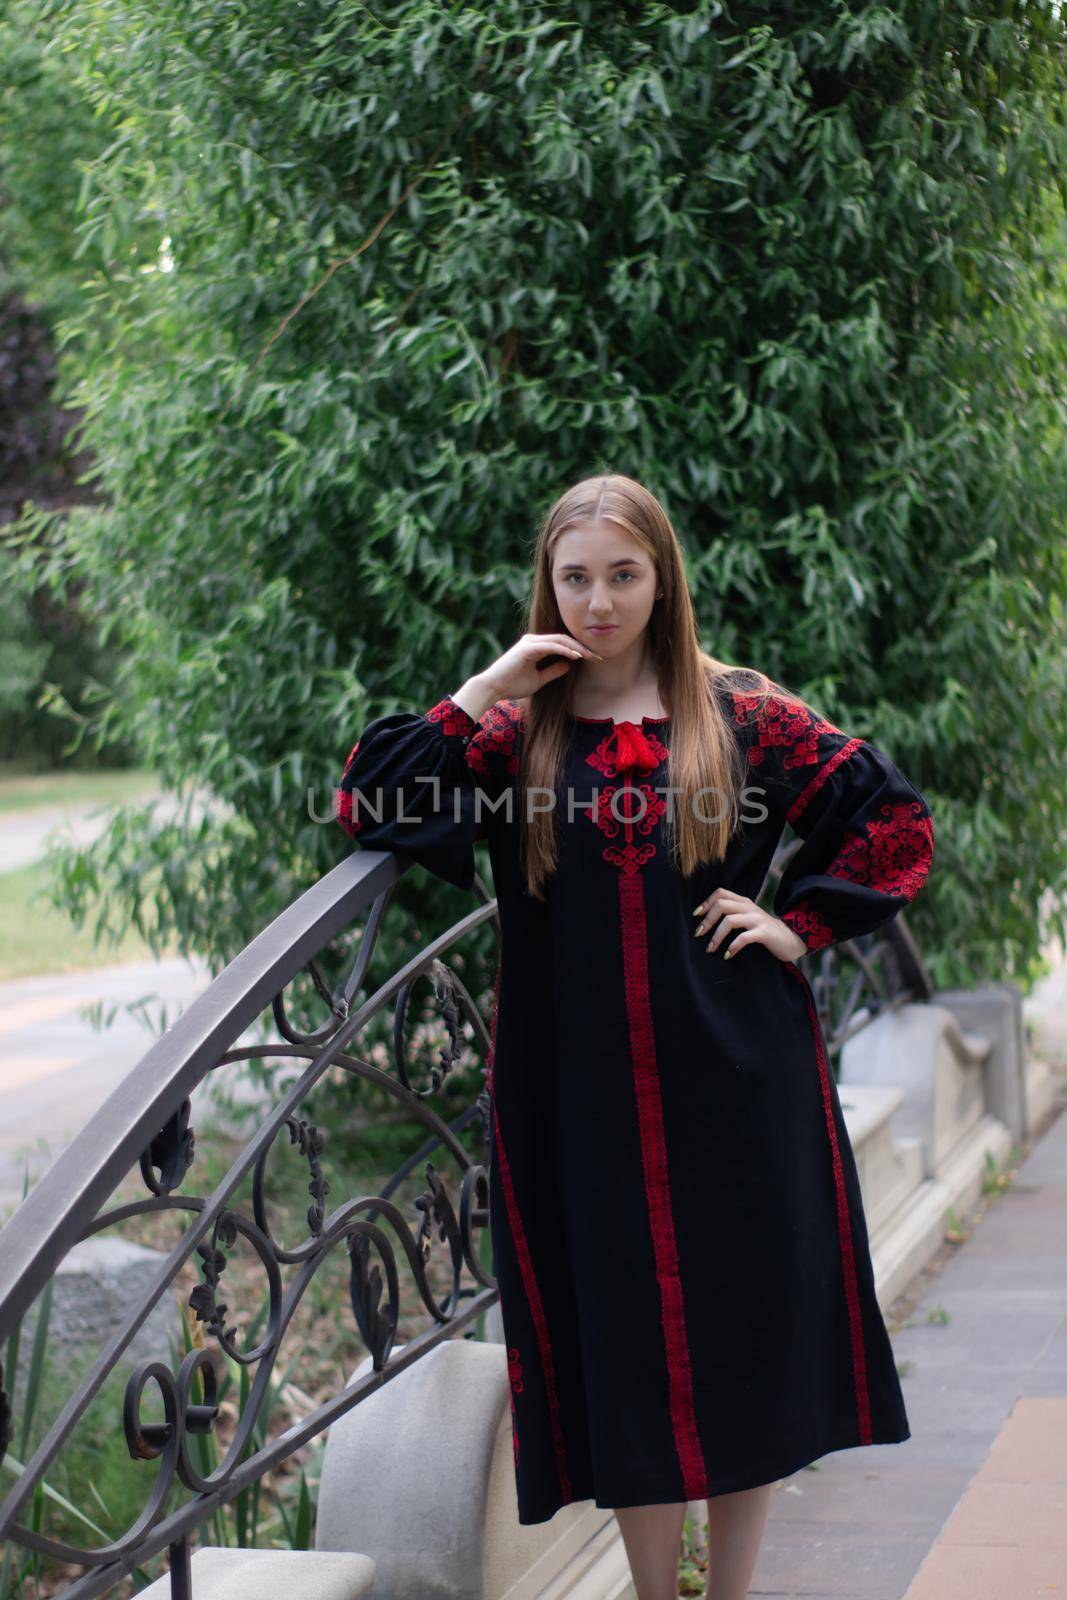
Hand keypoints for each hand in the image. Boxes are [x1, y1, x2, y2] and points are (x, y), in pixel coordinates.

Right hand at [480, 632, 601, 700]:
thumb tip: (570, 665)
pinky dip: (565, 650)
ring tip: (592, 656)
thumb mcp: (539, 679)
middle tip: (598, 656)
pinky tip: (577, 657)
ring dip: (577, 648)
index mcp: (535, 646)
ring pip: (559, 640)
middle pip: (564, 639)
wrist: (492, 688)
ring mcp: (530, 642)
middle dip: (582, 647)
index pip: (562, 644)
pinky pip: (551, 646)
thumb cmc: (512, 685)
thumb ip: (553, 671)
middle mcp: (533, 640)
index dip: (579, 650)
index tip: (594, 659)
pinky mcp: (527, 648)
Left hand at [692, 888, 807, 962]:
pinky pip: (744, 937)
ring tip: (710, 948)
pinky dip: (733, 946)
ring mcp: (757, 919)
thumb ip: (734, 915)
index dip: (706, 903)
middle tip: (699, 935)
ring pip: (730, 920)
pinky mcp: (765, 933)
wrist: (792, 939)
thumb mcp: (749, 919)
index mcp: (744, 902)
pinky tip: (727, 955)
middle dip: (707, 920)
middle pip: (722, 905)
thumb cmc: (765, 932)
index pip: (721, 893)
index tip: (696, 916)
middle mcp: (749, 907)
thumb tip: (707, 921)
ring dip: (716, 936)